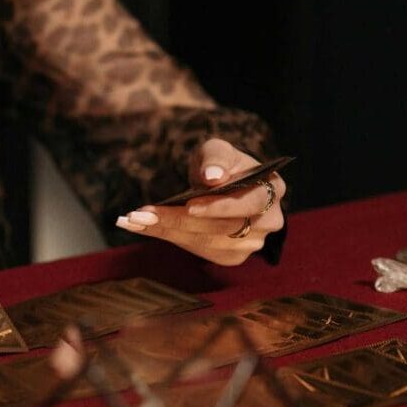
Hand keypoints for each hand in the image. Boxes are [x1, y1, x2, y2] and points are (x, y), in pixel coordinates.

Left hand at [115, 138, 285, 265]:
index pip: (248, 203)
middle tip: (141, 214)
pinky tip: (143, 228)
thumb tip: (213, 176)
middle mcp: (269, 221)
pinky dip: (169, 238)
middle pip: (222, 227)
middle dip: (178, 220)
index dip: (219, 206)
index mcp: (273, 189)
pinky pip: (198, 250)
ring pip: (206, 241)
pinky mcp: (230, 256)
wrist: (218, 183)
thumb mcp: (216, 150)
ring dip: (166, 231)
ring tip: (134, 220)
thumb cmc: (220, 164)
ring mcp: (251, 243)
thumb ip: (216, 157)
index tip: (188, 204)